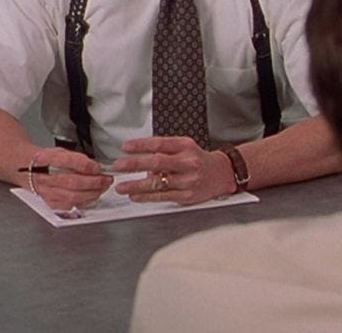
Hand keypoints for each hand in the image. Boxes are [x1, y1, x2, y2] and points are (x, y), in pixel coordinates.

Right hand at [27, 147, 113, 210]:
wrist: (24, 168)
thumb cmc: (45, 160)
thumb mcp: (60, 151)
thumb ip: (77, 158)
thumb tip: (95, 167)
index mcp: (45, 159)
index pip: (65, 161)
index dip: (84, 165)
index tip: (98, 167)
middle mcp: (43, 176)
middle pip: (71, 182)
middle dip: (93, 182)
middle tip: (106, 179)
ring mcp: (45, 191)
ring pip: (71, 196)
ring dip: (92, 193)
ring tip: (103, 188)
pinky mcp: (49, 202)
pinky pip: (69, 206)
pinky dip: (84, 201)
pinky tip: (92, 196)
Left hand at [112, 137, 232, 205]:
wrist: (222, 174)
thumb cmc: (199, 160)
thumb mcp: (184, 147)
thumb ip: (164, 151)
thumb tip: (141, 161)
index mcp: (185, 147)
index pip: (160, 144)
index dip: (141, 145)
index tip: (125, 147)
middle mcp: (187, 163)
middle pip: (158, 162)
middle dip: (135, 164)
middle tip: (119, 166)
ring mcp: (188, 180)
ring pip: (158, 183)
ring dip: (136, 185)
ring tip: (121, 186)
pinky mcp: (187, 196)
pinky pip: (162, 196)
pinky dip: (146, 196)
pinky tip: (135, 195)